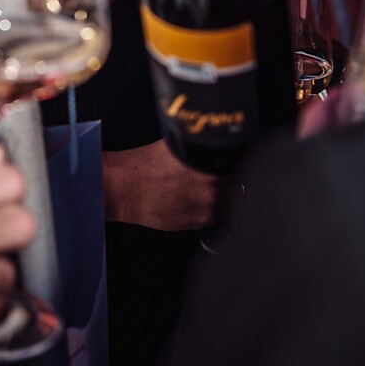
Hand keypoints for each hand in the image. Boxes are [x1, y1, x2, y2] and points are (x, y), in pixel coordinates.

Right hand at [103, 141, 235, 230]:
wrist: (124, 189)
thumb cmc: (144, 166)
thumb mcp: (177, 145)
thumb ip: (200, 146)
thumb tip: (213, 141)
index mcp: (209, 171)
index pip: (240, 170)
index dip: (238, 165)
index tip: (233, 164)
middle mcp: (210, 194)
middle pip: (239, 189)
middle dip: (232, 182)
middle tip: (223, 175)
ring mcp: (204, 211)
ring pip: (230, 206)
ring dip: (226, 198)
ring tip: (210, 188)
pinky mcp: (195, 224)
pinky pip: (215, 217)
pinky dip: (213, 208)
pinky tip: (199, 198)